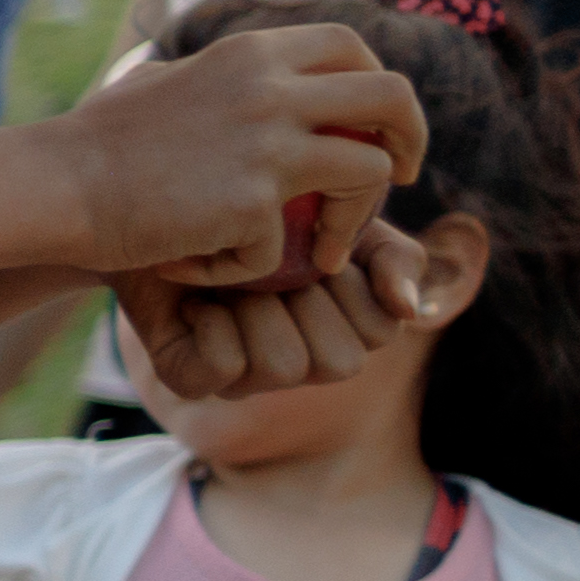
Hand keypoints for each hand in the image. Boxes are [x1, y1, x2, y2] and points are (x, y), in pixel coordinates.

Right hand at [64, 21, 424, 302]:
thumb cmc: (92, 144)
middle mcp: (271, 90)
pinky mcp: (253, 204)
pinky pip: (289, 244)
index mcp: (250, 54)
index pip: (351, 48)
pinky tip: (203, 266)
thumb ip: (217, 78)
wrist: (52, 187)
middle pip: (393, 96)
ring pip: (372, 171)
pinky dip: (252, 266)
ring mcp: (268, 146)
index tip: (369, 128)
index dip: (374, 88)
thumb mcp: (162, 82)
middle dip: (411, 139)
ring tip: (324, 250)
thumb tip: (245, 75)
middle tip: (401, 176)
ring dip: (357, 217)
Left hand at [120, 219, 426, 405]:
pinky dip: (212, 323)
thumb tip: (408, 309)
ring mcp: (245, 379)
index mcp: (342, 329)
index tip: (316, 249)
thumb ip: (392, 257)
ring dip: (258, 308)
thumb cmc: (264, 211)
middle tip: (271, 264)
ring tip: (234, 278)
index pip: (379, 333)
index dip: (351, 287)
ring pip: (282, 366)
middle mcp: (299, 362)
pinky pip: (223, 367)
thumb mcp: (342, 219)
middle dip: (305, 299)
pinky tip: (197, 298)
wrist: (171, 200)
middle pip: (338, 363)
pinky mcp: (190, 378)